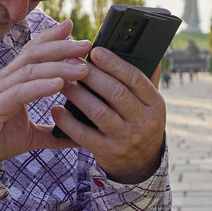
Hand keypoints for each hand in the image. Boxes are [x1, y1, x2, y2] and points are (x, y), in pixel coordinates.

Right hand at [0, 20, 91, 163]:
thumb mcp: (31, 135)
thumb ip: (52, 133)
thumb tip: (75, 137)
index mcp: (13, 80)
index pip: (33, 51)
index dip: (52, 38)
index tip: (72, 27)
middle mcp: (6, 79)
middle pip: (35, 54)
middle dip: (62, 46)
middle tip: (87, 43)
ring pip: (31, 70)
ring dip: (59, 66)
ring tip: (82, 67)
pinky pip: (21, 91)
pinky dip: (41, 86)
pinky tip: (59, 83)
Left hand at [50, 48, 165, 183]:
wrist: (140, 164)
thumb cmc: (140, 123)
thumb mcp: (149, 104)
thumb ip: (145, 78)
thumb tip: (141, 46)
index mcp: (155, 104)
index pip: (135, 79)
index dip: (114, 64)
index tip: (95, 51)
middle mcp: (144, 122)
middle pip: (115, 93)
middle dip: (91, 75)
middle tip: (70, 61)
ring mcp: (126, 139)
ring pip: (98, 112)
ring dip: (77, 95)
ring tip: (61, 82)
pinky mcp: (108, 153)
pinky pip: (84, 135)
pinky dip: (68, 122)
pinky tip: (56, 110)